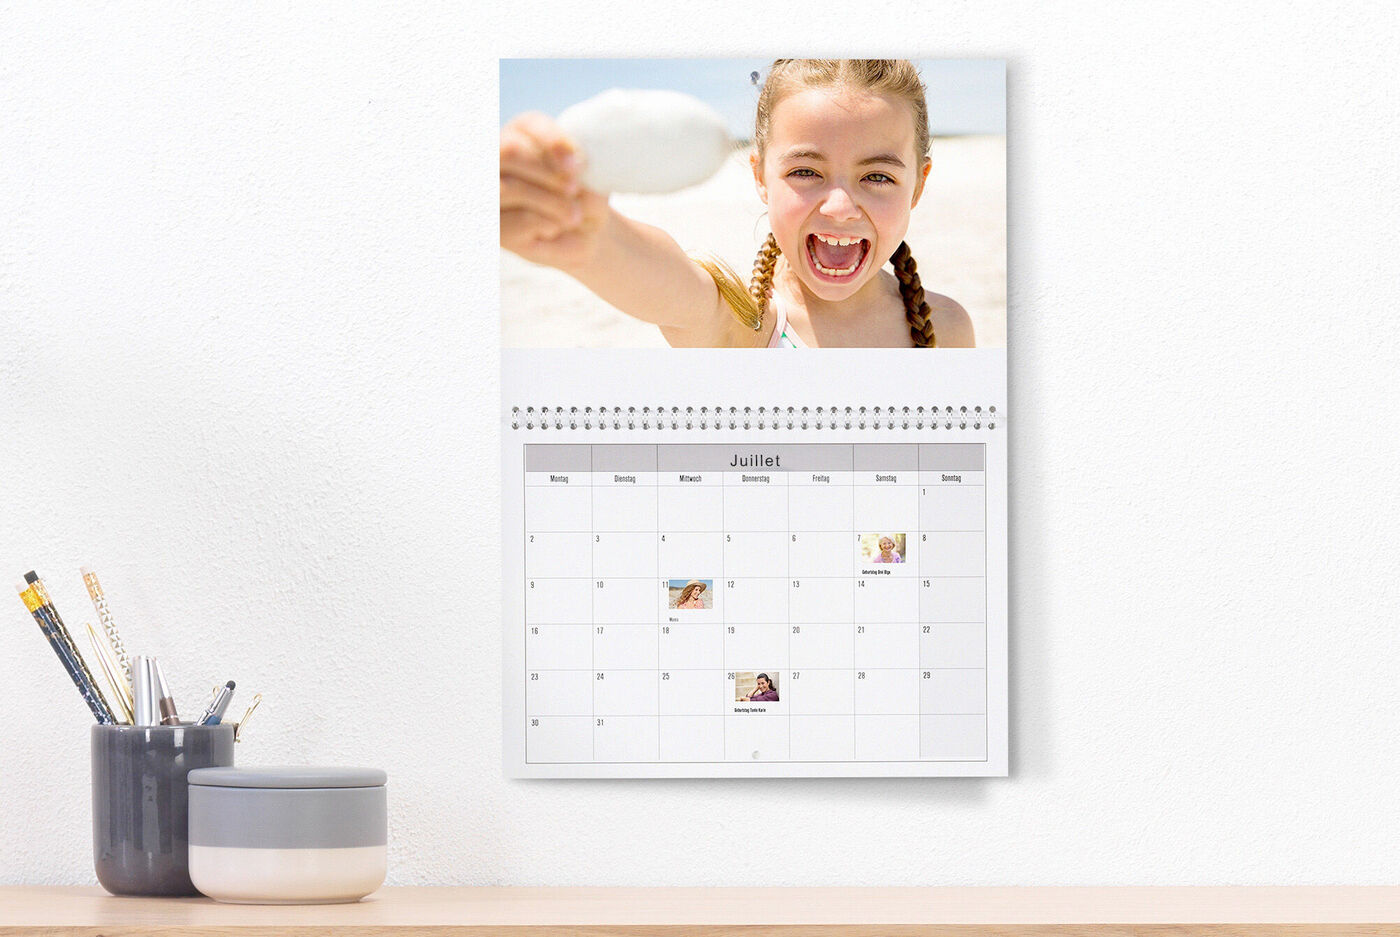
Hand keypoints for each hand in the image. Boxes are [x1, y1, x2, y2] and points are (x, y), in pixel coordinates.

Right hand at [500, 112, 609, 269]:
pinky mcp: (494, 225)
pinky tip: (554, 229)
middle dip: (547, 173)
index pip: (529, 125)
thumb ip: (578, 177)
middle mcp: (498, 158)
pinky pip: (515, 221)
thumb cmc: (585, 200)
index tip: (576, 165)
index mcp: (523, 135)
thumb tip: (571, 184)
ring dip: (549, 202)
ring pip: (510, 188)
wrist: (581, 235)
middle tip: (574, 190)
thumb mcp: (590, 184)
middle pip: (510, 152)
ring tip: (574, 216)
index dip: (551, 140)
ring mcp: (489, 191)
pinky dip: (542, 223)